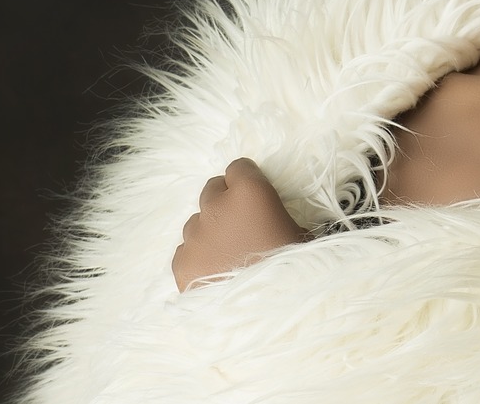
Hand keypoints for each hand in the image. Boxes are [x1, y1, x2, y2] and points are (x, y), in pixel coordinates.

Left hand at [172, 158, 308, 291]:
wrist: (269, 312)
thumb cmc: (295, 268)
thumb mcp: (299, 232)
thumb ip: (274, 215)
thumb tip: (268, 220)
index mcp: (249, 192)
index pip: (238, 167)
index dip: (247, 181)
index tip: (254, 197)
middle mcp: (216, 207)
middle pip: (212, 190)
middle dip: (224, 203)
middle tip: (241, 226)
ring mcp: (194, 235)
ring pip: (197, 222)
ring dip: (210, 232)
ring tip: (228, 255)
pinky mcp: (181, 262)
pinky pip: (186, 250)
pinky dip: (198, 257)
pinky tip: (215, 273)